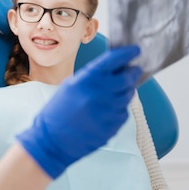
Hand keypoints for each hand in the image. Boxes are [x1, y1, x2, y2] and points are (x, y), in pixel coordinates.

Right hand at [16, 45, 142, 178]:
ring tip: (114, 92)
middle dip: (132, 72)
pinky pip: (123, 112)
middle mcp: (99, 94)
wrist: (52, 139)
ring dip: (125, 91)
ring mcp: (108, 111)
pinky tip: (106, 110)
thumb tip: (114, 68)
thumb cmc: (58, 111)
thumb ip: (92, 76)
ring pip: (127, 96)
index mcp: (87, 80)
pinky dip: (119, 108)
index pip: (114, 60)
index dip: (127, 53)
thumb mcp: (70, 85)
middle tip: (133, 70)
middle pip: (127, 78)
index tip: (135, 50)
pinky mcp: (113, 126)